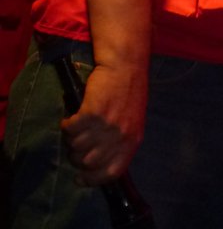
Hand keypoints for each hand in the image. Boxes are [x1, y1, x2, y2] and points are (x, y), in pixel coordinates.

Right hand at [62, 62, 146, 184]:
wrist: (126, 66)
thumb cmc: (128, 93)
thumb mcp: (132, 123)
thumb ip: (120, 143)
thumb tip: (97, 165)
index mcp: (132, 142)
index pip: (111, 173)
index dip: (93, 179)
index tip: (80, 178)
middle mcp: (120, 136)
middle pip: (89, 162)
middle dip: (77, 156)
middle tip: (75, 145)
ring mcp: (106, 125)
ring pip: (77, 146)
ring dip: (71, 140)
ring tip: (74, 129)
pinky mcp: (92, 112)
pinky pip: (71, 129)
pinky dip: (66, 125)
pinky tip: (70, 118)